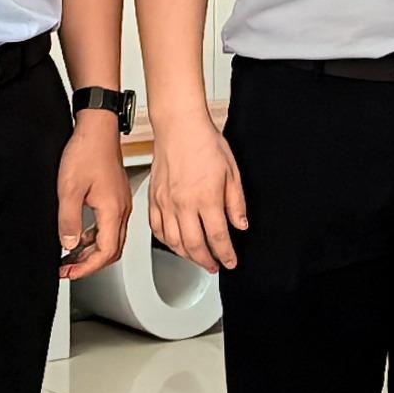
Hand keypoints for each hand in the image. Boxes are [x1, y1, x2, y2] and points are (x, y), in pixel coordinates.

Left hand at [57, 116, 131, 281]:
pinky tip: (79, 237)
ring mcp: (120, 203)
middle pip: (112, 250)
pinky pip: (109, 226)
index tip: (69, 274)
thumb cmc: (86, 152)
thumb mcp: (69, 189)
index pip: (105, 252)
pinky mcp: (115, 197)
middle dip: (89, 265)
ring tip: (70, 258)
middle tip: (68, 271)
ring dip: (91, 252)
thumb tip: (69, 245)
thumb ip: (69, 221)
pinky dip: (94, 238)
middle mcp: (121, 209)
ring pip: (111, 239)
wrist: (97, 128)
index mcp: (113, 210)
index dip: (86, 268)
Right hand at [147, 119, 250, 273]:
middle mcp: (183, 203)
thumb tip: (241, 225)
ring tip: (198, 259)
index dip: (226, 254)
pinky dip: (167, 241)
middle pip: (194, 245)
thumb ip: (236, 203)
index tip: (231, 262)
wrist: (179, 126)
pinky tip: (176, 244)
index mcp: (206, 198)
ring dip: (187, 255)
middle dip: (206, 261)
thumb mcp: (232, 172)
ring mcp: (165, 202)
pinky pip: (157, 228)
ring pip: (173, 241)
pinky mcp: (153, 198)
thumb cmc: (205, 143)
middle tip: (215, 265)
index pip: (218, 237)